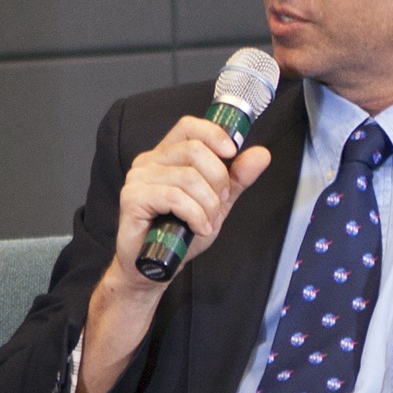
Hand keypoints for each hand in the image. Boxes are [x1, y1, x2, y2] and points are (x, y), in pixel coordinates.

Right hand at [75, 118, 276, 392]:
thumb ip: (236, 178)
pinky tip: (198, 228)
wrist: (155, 266)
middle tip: (218, 204)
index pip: (189, 126)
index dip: (214, 134)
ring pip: (188, 177)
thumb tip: (261, 154)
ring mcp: (137, 179)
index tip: (232, 153)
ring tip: (207, 222)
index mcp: (166, 155)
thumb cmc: (180, 232)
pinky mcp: (132, 198)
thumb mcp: (217, 203)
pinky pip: (175, 197)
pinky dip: (195, 214)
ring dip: (208, 205)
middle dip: (218, 180)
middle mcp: (148, 162)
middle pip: (194, 150)